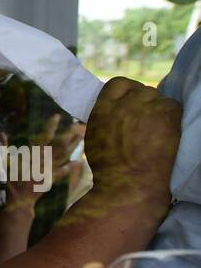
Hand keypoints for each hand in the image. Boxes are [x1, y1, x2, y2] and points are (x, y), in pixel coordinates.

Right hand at [84, 77, 180, 195]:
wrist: (129, 184)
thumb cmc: (110, 167)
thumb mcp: (95, 137)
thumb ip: (106, 117)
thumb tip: (118, 108)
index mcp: (103, 109)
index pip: (118, 84)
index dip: (126, 92)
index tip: (129, 104)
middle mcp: (125, 104)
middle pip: (141, 89)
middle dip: (143, 103)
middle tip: (144, 121)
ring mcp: (148, 108)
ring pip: (159, 98)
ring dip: (158, 110)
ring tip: (155, 130)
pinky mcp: (168, 114)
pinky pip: (173, 106)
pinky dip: (171, 117)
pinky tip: (166, 132)